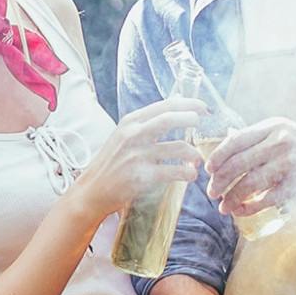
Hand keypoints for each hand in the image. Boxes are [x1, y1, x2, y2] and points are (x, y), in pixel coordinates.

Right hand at [67, 98, 205, 219]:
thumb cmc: (111, 163)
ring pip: (178, 148)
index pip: (163, 106)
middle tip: (203, 125)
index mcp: (129, 122)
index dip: (187, 104)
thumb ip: (144, 125)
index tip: (202, 107)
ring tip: (196, 159)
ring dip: (193, 153)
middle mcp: (132, 135)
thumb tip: (175, 110)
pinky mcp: (142, 176)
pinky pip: (175, 171)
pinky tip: (190, 175)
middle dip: (191, 119)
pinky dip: (188, 172)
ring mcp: (137, 155)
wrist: (92, 190)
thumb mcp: (122, 137)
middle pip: (169, 119)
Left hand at [208, 119, 295, 212]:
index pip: (235, 141)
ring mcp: (288, 163)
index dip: (217, 157)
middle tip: (211, 192)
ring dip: (232, 197)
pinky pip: (266, 199)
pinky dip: (250, 207)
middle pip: (237, 164)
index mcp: (273, 127)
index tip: (208, 170)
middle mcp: (279, 142)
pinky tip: (242, 211)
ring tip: (223, 207)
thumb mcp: (287, 132)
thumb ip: (260, 137)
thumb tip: (227, 141)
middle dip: (219, 181)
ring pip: (248, 183)